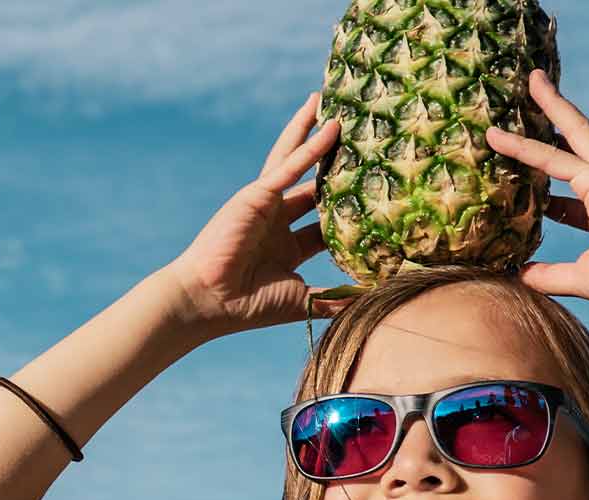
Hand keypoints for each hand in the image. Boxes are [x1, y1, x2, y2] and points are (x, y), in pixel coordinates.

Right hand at [164, 93, 351, 336]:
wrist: (211, 303)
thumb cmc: (251, 306)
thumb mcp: (306, 302)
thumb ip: (338, 299)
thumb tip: (374, 301)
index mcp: (288, 246)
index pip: (326, 221)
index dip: (349, 207)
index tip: (377, 192)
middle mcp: (277, 220)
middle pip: (312, 182)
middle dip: (330, 160)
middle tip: (352, 133)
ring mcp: (265, 204)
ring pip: (296, 161)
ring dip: (312, 132)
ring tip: (329, 104)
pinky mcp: (255, 195)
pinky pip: (288, 167)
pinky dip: (309, 148)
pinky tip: (329, 128)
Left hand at [484, 71, 588, 310]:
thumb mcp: (584, 276)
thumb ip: (551, 275)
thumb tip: (519, 277)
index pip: (580, 194)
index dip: (554, 195)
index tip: (533, 194)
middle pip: (583, 141)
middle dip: (562, 117)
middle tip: (542, 91)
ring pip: (572, 131)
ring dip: (551, 106)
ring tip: (532, 80)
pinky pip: (550, 157)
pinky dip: (522, 147)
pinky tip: (497, 137)